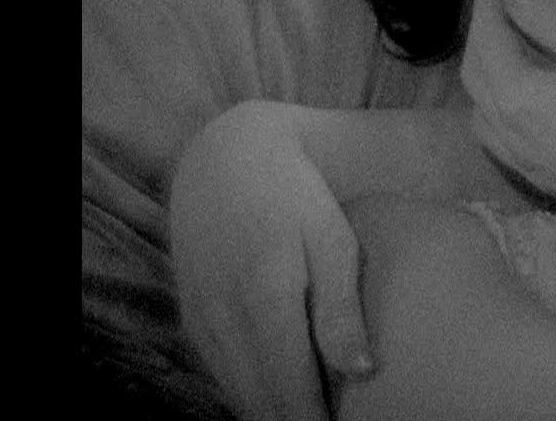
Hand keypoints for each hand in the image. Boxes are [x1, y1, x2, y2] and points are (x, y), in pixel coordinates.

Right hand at [168, 101, 373, 420]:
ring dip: (275, 409)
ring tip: (320, 410)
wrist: (226, 160)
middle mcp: (224, 316)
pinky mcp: (192, 320)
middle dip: (300, 420)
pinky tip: (287, 388)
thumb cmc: (296, 196)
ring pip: (239, 394)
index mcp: (266, 296)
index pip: (291, 390)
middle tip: (341, 420)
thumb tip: (363, 371)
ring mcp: (202, 320)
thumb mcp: (332, 238)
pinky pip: (223, 375)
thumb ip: (342, 307)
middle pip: (262, 402)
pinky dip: (253, 390)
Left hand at [459, 0, 555, 228]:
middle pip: (475, 72)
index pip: (486, 35)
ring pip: (482, 108)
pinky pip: (499, 134)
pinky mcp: (542, 179)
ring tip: (507, 42)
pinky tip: (523, 96)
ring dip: (485, 69)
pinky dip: (498, 103)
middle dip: (482, 30)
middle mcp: (506, 133)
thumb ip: (549, 16)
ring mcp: (522, 161)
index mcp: (515, 97)